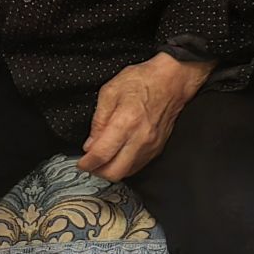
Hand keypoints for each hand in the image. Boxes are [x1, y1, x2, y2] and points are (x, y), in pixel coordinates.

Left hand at [77, 54, 212, 180]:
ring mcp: (151, 146)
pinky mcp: (157, 148)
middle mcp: (140, 138)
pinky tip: (118, 154)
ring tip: (103, 158)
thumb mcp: (110, 91)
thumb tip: (90, 143)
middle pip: (115, 172)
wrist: (172, 81)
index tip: (81, 163)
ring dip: (111, 170)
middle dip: (98, 172)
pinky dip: (124, 165)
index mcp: (126, 122)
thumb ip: (98, 119)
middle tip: (90, 164)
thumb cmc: (143, 80)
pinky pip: (137, 166)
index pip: (102, 154)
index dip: (87, 163)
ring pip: (127, 172)